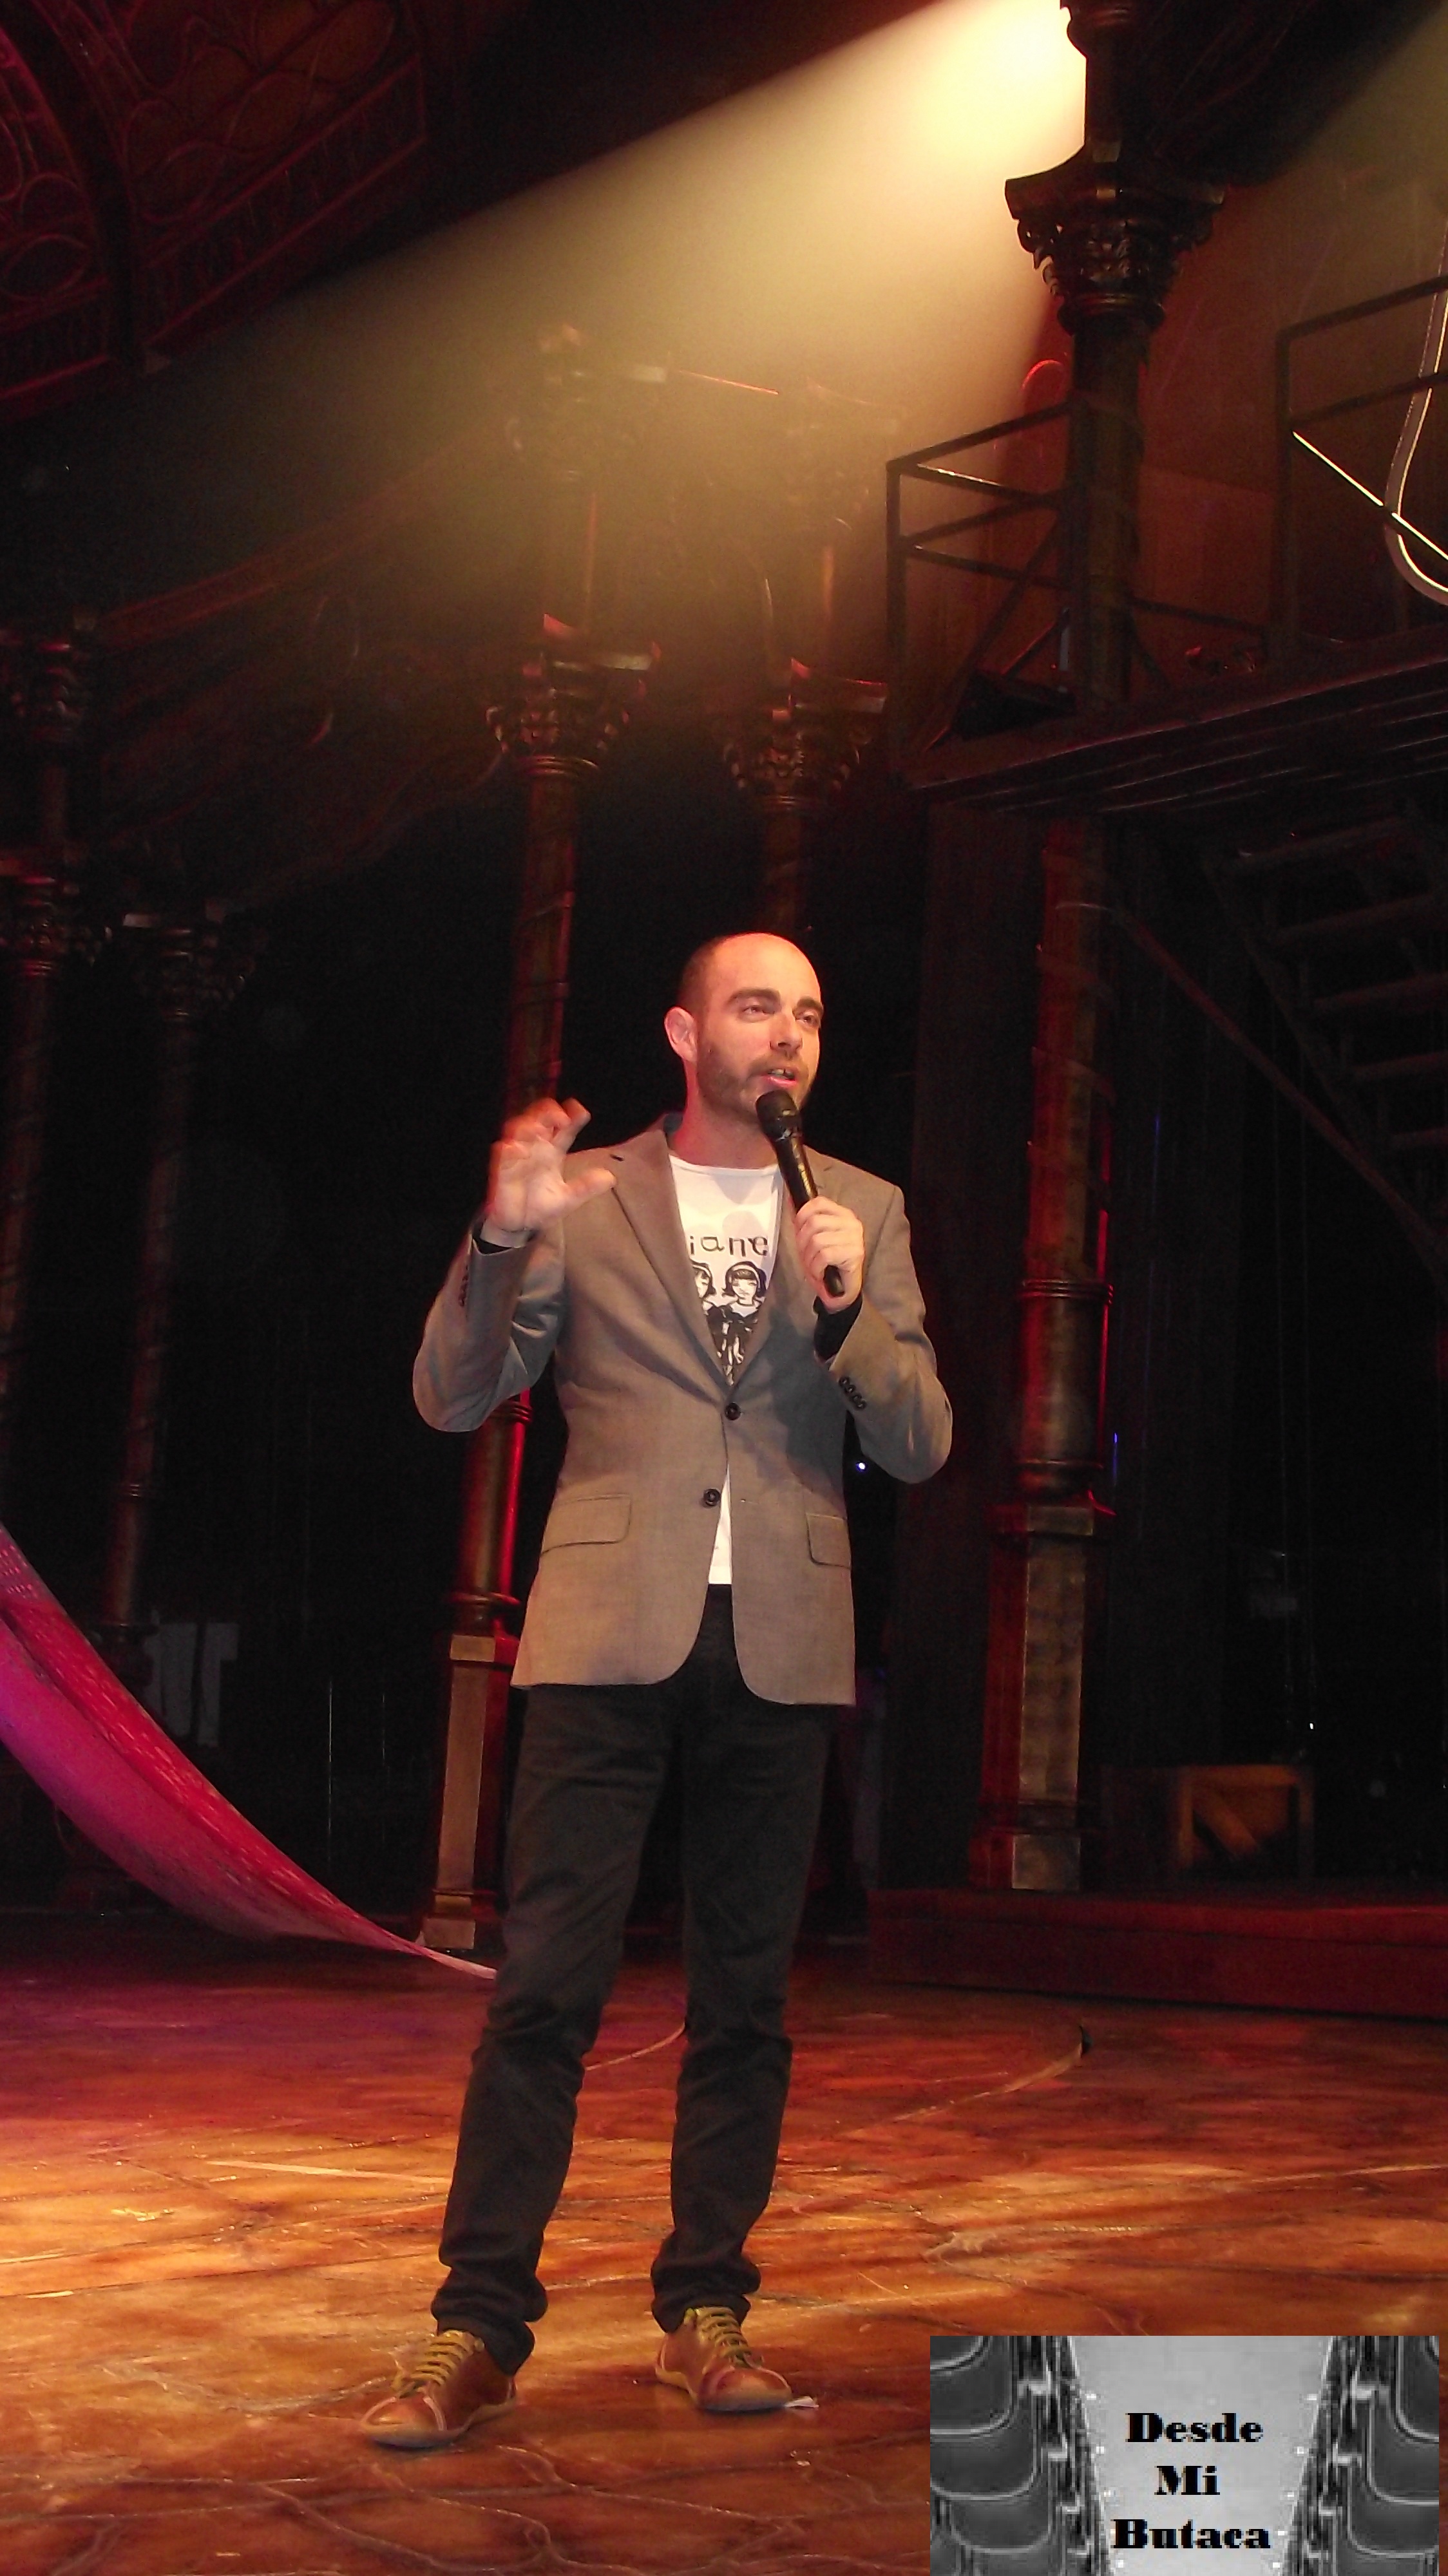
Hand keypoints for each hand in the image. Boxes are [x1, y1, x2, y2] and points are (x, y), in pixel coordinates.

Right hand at [483, 1097, 616, 1238]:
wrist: (520, 1225)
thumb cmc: (541, 1206)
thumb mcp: (569, 1198)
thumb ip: (586, 1186)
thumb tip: (610, 1177)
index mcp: (552, 1152)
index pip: (563, 1129)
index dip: (571, 1116)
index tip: (580, 1111)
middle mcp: (536, 1149)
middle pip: (539, 1120)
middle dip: (548, 1113)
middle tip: (561, 1117)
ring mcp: (518, 1157)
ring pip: (519, 1130)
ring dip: (528, 1126)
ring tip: (541, 1128)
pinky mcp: (503, 1169)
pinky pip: (503, 1155)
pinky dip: (510, 1150)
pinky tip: (518, 1150)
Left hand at [794, 1196, 864, 1309]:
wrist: (842, 1291)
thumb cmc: (828, 1265)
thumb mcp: (813, 1238)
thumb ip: (804, 1220)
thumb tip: (790, 1200)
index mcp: (843, 1215)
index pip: (819, 1203)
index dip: (802, 1215)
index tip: (798, 1230)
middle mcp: (851, 1224)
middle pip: (813, 1222)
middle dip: (802, 1242)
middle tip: (806, 1256)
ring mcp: (854, 1239)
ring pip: (817, 1240)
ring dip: (809, 1258)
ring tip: (813, 1266)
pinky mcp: (854, 1254)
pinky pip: (824, 1255)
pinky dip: (816, 1267)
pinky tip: (820, 1273)